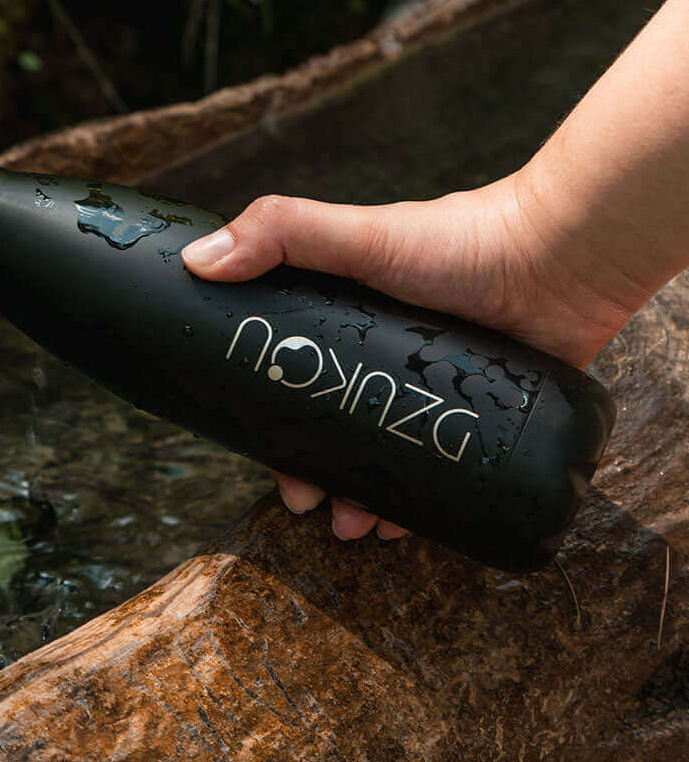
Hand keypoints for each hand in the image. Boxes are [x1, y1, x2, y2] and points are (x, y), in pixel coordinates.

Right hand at [181, 168, 640, 541]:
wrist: (562, 259)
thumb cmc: (461, 240)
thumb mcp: (359, 234)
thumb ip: (282, 233)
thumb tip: (199, 260)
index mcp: (351, 320)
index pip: (300, 382)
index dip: (279, 428)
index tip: (273, 464)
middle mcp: (391, 360)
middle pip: (341, 432)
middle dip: (321, 477)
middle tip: (314, 506)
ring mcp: (438, 393)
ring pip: (390, 461)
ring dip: (367, 501)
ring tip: (362, 528)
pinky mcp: (484, 419)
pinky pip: (445, 474)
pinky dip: (422, 506)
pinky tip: (409, 527)